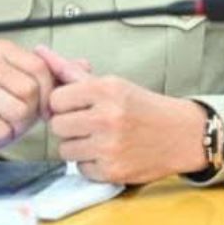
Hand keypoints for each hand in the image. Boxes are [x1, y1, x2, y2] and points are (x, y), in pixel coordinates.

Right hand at [0, 39, 58, 171]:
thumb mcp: (31, 91)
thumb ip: (57, 77)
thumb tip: (84, 65)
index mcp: (1, 50)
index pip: (41, 67)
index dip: (48, 92)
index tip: (43, 106)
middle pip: (30, 89)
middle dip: (29, 111)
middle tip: (14, 114)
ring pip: (18, 109)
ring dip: (16, 125)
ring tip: (2, 120)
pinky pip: (2, 128)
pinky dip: (2, 136)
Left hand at [37, 45, 208, 183]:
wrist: (182, 134)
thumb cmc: (144, 107)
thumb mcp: (113, 83)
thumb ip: (72, 72)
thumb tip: (41, 53)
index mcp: (106, 89)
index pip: (56, 99)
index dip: (63, 104)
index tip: (75, 105)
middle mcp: (107, 117)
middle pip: (57, 125)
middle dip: (68, 125)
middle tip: (87, 122)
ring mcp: (110, 146)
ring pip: (65, 149)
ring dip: (77, 146)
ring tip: (97, 138)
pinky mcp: (113, 171)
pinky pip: (80, 169)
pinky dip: (90, 164)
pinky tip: (107, 153)